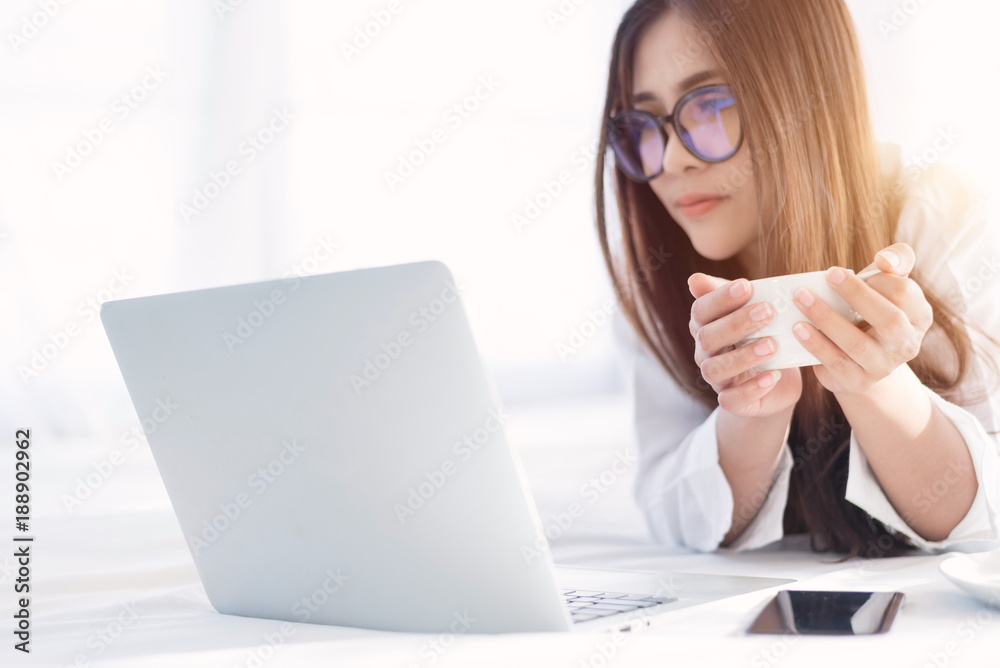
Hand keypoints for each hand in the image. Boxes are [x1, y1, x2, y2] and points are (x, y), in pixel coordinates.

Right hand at [688, 273, 802, 417]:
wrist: (778, 379)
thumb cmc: (760, 336)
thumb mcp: (749, 312)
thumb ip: (728, 295)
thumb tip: (694, 279)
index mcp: (705, 326)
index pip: (701, 311)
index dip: (720, 298)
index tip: (746, 284)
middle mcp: (705, 352)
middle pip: (708, 338)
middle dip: (736, 324)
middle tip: (767, 311)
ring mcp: (717, 379)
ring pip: (716, 370)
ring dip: (744, 356)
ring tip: (773, 345)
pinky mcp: (731, 401)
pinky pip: (732, 399)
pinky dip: (752, 388)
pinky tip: (773, 375)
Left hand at [790, 243, 932, 395]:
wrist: (859, 360)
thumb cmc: (871, 310)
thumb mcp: (886, 283)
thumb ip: (896, 260)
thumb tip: (885, 260)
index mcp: (919, 317)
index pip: (905, 292)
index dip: (878, 278)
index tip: (850, 270)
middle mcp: (907, 344)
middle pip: (889, 320)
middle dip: (857, 295)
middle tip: (829, 275)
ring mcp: (883, 367)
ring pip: (857, 344)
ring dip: (826, 319)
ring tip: (801, 299)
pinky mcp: (858, 382)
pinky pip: (836, 363)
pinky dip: (815, 344)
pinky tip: (798, 327)